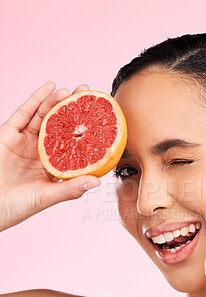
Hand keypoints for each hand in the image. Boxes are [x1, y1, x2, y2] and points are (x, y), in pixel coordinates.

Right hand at [0, 81, 100, 231]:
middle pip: (61, 126)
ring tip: (73, 90)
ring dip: (58, 101)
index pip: (74, 144)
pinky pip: (24, 113)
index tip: (101, 118)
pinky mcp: (9, 134)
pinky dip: (37, 99)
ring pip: (44, 116)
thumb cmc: (18, 206)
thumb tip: (96, 182)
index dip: (86, 131)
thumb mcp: (48, 196)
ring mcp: (26, 141)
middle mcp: (42, 150)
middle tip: (88, 94)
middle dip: (74, 110)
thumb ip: (71, 189)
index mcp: (55, 165)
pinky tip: (50, 87)